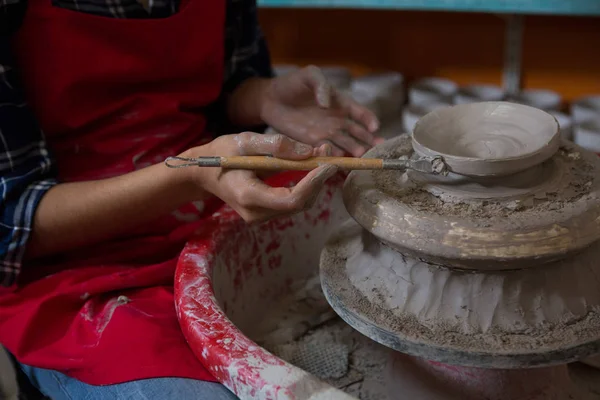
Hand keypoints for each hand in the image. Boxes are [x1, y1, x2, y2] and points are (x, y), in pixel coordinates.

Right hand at [184, 132, 337, 222]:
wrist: (203, 174)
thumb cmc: (221, 153)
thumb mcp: (244, 141)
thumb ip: (275, 145)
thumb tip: (309, 152)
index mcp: (248, 195)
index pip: (290, 199)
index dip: (313, 183)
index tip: (328, 163)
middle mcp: (256, 213)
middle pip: (299, 204)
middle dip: (318, 180)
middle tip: (330, 152)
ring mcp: (261, 216)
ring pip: (299, 204)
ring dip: (315, 182)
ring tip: (323, 155)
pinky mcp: (266, 212)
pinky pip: (292, 202)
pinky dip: (306, 185)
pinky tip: (311, 166)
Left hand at [259, 65, 381, 157]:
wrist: (271, 99)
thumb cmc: (293, 83)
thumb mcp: (310, 75)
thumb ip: (321, 84)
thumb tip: (326, 104)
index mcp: (341, 103)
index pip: (361, 113)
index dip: (369, 120)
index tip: (374, 128)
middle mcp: (337, 121)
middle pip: (358, 133)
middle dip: (368, 141)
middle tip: (376, 149)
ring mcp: (326, 133)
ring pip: (345, 144)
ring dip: (354, 150)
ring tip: (360, 156)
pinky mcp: (312, 143)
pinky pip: (327, 151)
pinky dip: (335, 156)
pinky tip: (340, 159)